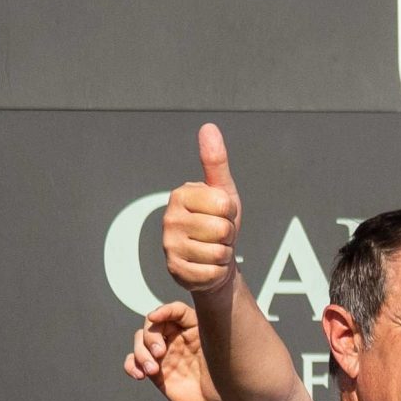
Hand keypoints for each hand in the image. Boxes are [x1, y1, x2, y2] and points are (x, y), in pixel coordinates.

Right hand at [125, 301, 233, 400]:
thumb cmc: (229, 381)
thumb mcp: (223, 352)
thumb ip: (215, 330)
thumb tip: (210, 303)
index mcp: (195, 329)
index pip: (175, 311)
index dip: (164, 311)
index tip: (155, 318)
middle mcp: (178, 339)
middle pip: (153, 325)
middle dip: (150, 337)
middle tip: (160, 354)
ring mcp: (165, 355)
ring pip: (140, 341)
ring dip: (140, 353)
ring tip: (151, 371)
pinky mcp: (156, 372)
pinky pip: (133, 361)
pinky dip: (130, 365)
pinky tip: (139, 375)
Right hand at [163, 123, 242, 295]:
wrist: (213, 260)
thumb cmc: (218, 221)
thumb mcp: (223, 191)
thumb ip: (215, 161)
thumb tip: (209, 127)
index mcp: (181, 195)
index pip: (224, 204)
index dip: (231, 212)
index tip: (221, 214)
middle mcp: (169, 218)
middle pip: (222, 229)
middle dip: (228, 235)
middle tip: (218, 235)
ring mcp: (169, 245)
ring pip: (218, 252)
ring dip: (224, 254)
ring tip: (213, 248)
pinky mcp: (175, 270)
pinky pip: (212, 272)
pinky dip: (217, 272)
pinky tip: (207, 265)